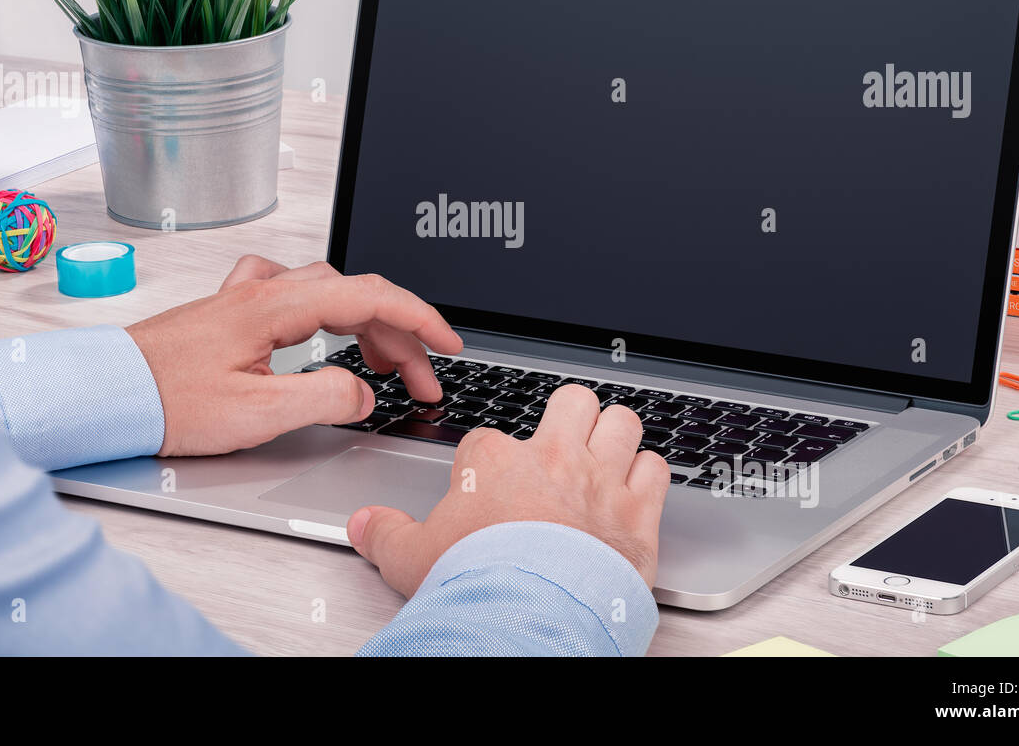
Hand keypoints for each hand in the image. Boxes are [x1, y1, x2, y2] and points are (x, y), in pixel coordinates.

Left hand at [126, 256, 462, 456]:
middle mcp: (264, 292)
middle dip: (401, 337)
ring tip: (384, 363)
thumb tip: (363, 394)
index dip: (420, 320)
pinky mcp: (230, 314)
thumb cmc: (163, 401)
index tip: (448, 345)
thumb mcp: (256, 414)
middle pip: (356, 296)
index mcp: (276, 306)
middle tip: (421, 381)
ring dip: (366, 324)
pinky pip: (290, 291)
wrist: (103, 394)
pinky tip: (317, 324)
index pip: (371, 297)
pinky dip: (321, 308)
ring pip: (328, 292)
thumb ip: (322, 400)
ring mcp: (246, 299)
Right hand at [346, 384, 669, 595]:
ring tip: (606, 456)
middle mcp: (552, 459)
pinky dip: (648, 477)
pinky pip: (656, 469)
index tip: (491, 484)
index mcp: (495, 461)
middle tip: (563, 442)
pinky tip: (637, 490)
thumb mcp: (410, 559)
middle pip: (571, 402)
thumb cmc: (475, 584)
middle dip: (570, 418)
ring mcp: (599, 481)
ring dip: (616, 437)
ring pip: (621, 422)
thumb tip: (362, 524)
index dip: (490, 459)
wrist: (529, 616)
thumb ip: (384, 534)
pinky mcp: (637, 513)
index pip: (490, 438)